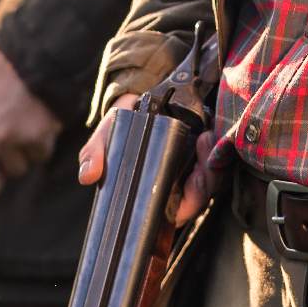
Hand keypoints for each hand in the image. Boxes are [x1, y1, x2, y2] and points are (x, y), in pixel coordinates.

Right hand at [78, 95, 219, 227]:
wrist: (143, 95)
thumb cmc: (125, 124)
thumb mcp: (107, 136)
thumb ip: (95, 153)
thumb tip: (88, 176)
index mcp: (157, 189)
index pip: (175, 211)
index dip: (184, 208)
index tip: (186, 194)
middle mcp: (179, 181)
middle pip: (198, 197)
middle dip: (202, 188)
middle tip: (198, 171)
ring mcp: (195, 164)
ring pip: (212, 179)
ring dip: (211, 167)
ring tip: (202, 143)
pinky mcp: (208, 146)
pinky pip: (219, 157)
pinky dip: (215, 150)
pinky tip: (206, 136)